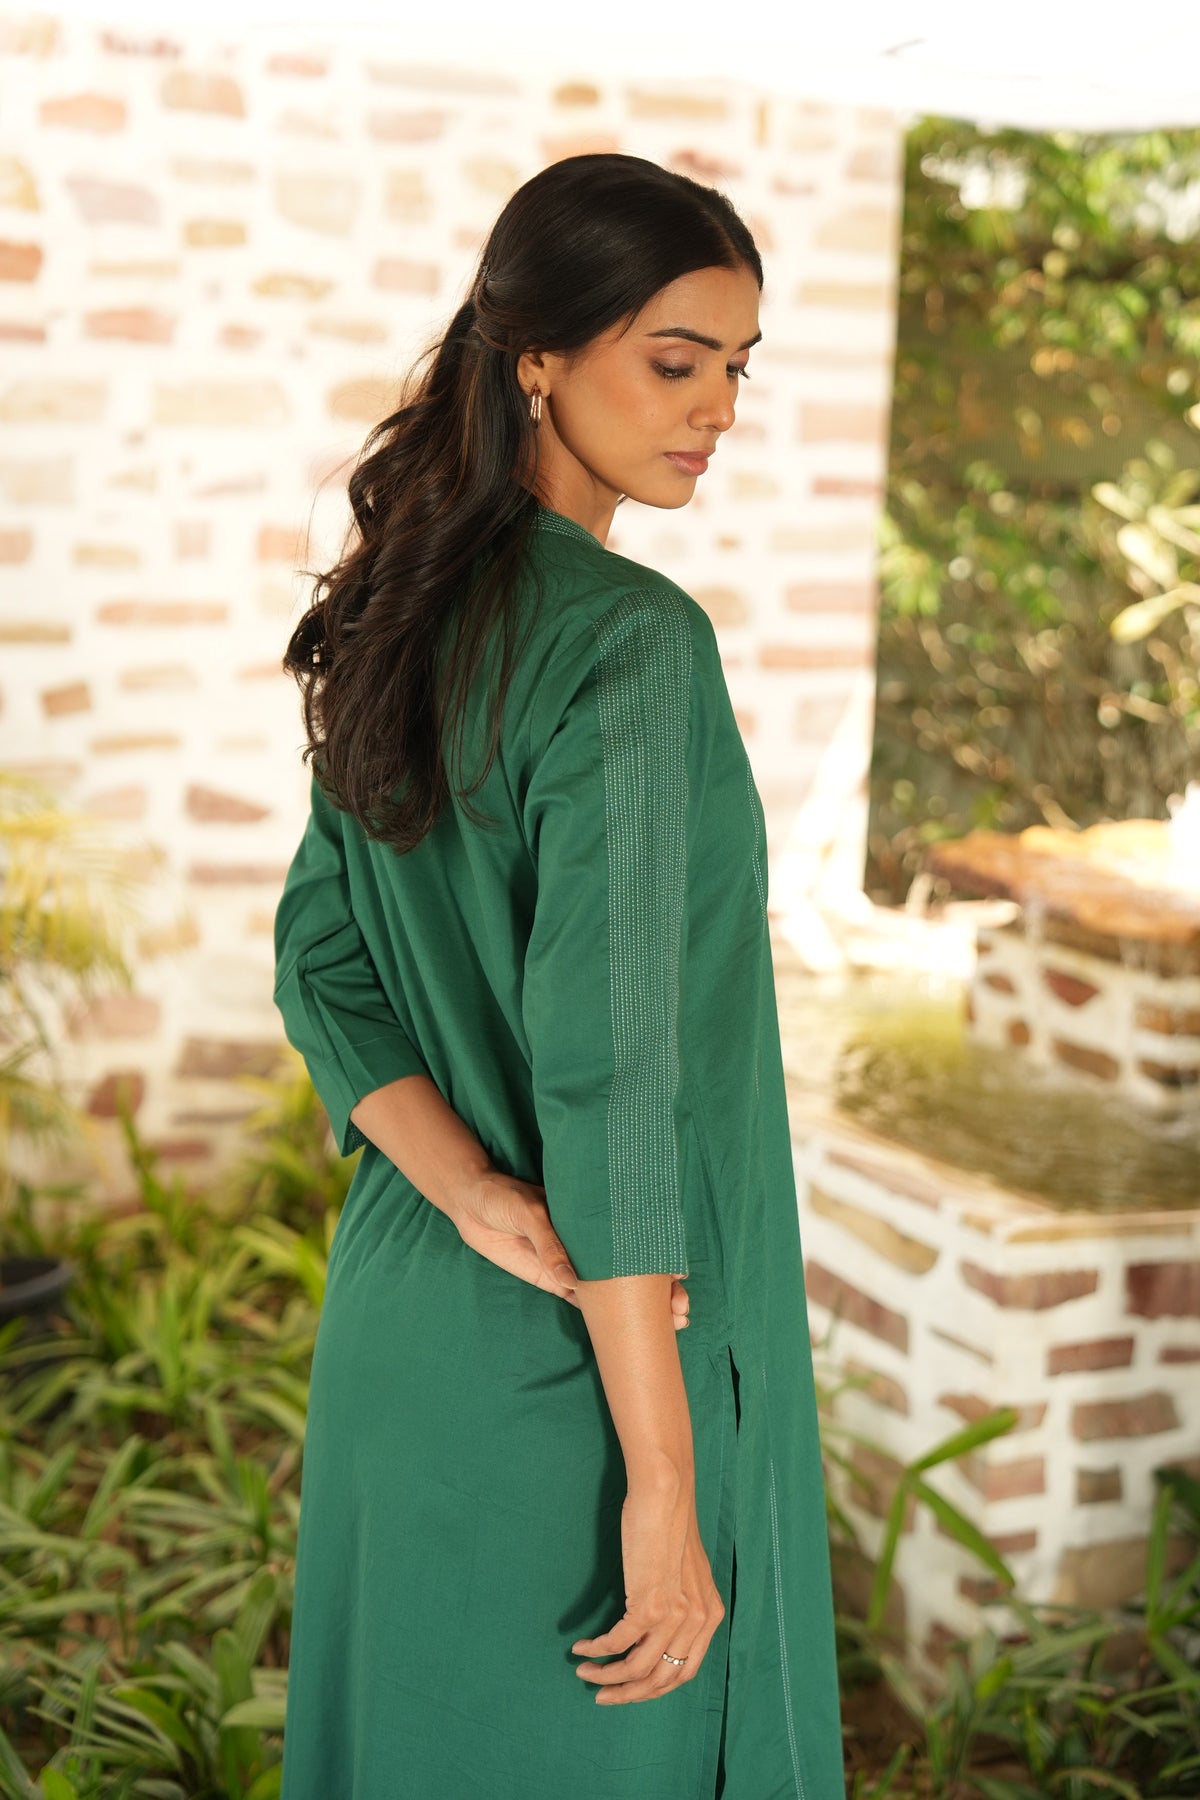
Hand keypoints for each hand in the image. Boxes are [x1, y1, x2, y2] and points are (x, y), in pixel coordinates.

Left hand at [448, 1169, 689, 1323]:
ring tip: (668, 1323)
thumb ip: (549, 1243)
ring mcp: (573, 1262)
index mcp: (594, 1216)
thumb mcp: (528, 1211)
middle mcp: (590, 1241)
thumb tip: (570, 1279)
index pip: (635, 1237)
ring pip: (614, 1290)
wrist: (471, 1202)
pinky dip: (603, 1316)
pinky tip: (624, 1330)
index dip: (660, 1256)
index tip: (681, 1274)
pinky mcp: (553, 1279)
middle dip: (660, 1291)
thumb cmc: (503, 1195)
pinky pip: (582, 1300)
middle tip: (681, 1311)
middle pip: (633, 1269)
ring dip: (637, 1308)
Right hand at [570, 1486, 724, 1702]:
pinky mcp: (648, 1605)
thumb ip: (681, 1604)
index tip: (629, 1691)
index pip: (684, 1673)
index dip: (654, 1688)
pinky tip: (581, 1648)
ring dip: (607, 1678)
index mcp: (709, 1616)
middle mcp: (697, 1621)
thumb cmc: (669, 1524)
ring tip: (585, 1674)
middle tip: (602, 1696)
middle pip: (661, 1680)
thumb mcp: (686, 1573)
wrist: (665, 1494)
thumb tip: (655, 1633)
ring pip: (637, 1669)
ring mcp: (674, 1616)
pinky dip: (596, 1650)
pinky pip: (616, 1643)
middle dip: (628, 1694)